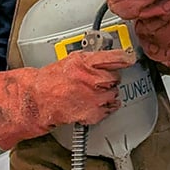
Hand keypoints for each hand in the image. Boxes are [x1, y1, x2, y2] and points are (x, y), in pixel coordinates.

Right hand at [0, 48, 135, 148]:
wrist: (39, 99)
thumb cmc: (50, 80)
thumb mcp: (71, 60)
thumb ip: (91, 58)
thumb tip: (107, 56)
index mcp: (86, 62)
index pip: (115, 57)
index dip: (124, 57)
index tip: (130, 57)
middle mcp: (92, 79)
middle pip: (116, 78)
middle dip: (109, 79)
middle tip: (98, 81)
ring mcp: (94, 97)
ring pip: (114, 94)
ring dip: (107, 94)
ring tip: (93, 93)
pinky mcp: (94, 113)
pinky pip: (110, 108)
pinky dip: (104, 107)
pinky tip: (93, 103)